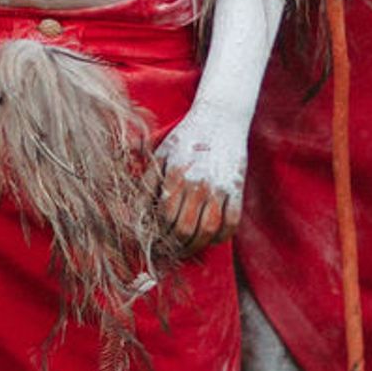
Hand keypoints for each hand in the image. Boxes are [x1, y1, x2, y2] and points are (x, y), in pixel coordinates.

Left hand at [152, 104, 245, 250]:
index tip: (156, 244)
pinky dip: (222, 236)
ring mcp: (219, 186)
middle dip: (175, 246)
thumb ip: (147, 184)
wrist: (220, 118)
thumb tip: (134, 214)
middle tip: (171, 252)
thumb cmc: (186, 137)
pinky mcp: (237, 188)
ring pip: (207, 230)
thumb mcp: (160, 155)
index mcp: (175, 174)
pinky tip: (212, 238)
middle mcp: (197, 182)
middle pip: (184, 229)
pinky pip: (231, 223)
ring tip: (189, 249)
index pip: (164, 217)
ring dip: (196, 246)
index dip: (159, 236)